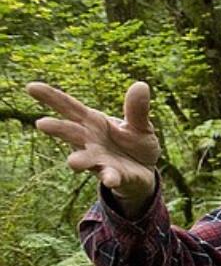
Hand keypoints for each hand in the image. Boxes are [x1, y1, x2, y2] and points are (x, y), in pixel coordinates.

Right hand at [26, 80, 160, 213]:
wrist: (144, 172)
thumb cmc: (135, 144)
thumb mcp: (140, 125)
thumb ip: (137, 110)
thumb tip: (141, 85)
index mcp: (93, 122)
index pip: (69, 107)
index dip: (51, 97)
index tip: (31, 87)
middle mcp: (89, 141)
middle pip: (70, 132)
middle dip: (57, 129)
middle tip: (42, 124)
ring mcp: (99, 160)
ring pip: (85, 158)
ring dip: (79, 160)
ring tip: (72, 163)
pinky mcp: (114, 176)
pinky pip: (110, 176)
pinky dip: (110, 178)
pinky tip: (110, 180)